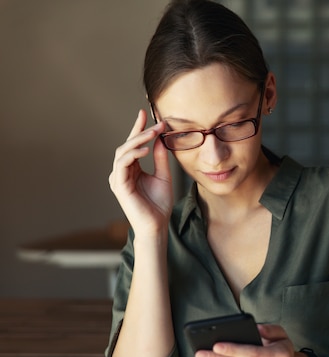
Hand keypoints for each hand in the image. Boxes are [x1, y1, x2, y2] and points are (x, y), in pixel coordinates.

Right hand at [109, 109, 172, 235]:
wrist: (157, 225)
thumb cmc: (159, 204)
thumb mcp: (163, 176)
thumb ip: (160, 158)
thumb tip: (160, 139)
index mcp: (131, 169)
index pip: (133, 145)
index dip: (138, 128)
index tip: (145, 113)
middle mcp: (122, 172)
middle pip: (126, 145)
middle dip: (140, 132)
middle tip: (156, 124)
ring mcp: (118, 178)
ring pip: (122, 152)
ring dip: (138, 141)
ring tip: (153, 134)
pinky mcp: (119, 185)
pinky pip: (122, 164)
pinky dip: (133, 154)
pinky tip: (146, 150)